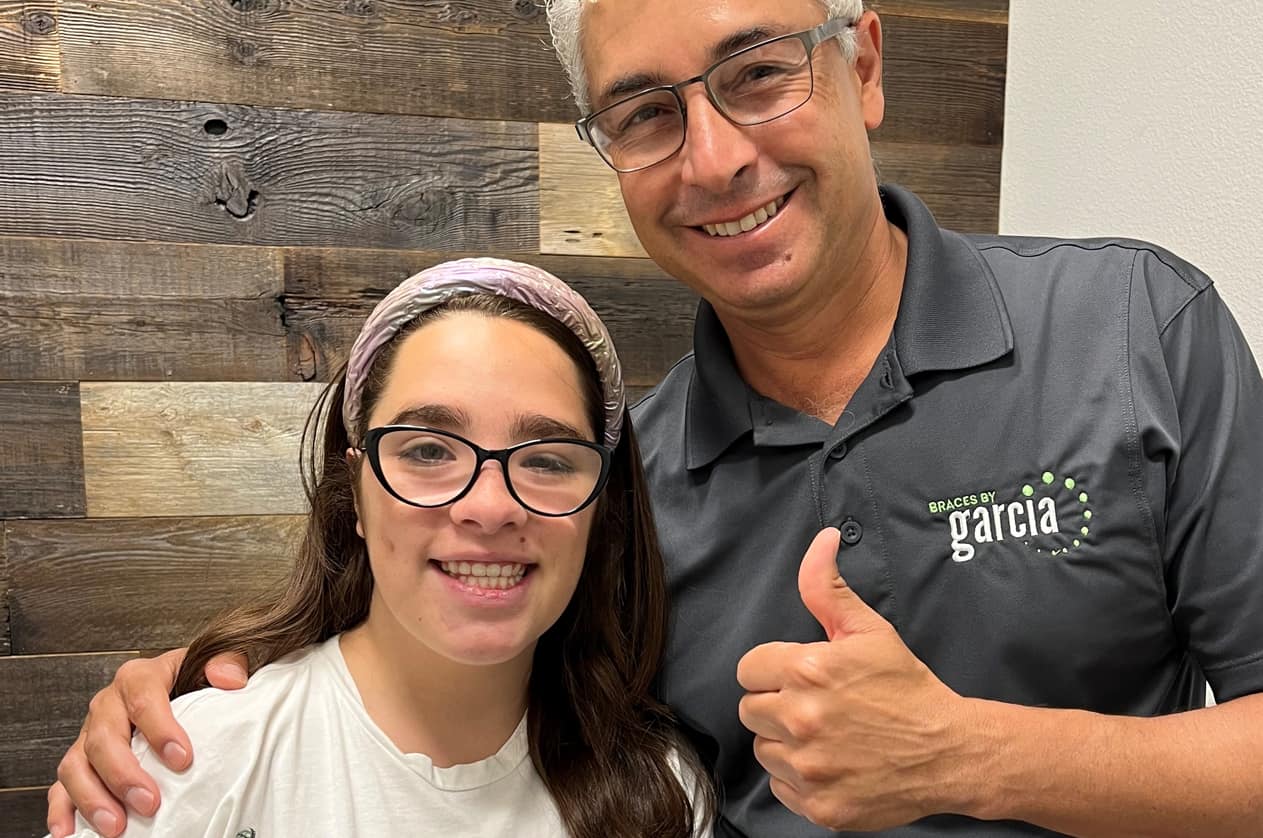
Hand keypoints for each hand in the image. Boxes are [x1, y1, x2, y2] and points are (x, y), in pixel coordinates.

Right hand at [46, 649, 248, 837]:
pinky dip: (62, 809)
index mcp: (138, 677)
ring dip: (93, 798)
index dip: (161, 730)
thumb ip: (227, 663)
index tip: (182, 759)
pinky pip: (62, 785)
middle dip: (124, 774)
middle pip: (104, 738)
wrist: (174, 684)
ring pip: (76, 765)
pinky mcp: (81, 760)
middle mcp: (108, 705)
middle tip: (149, 802)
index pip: (144, 699)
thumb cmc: (189, 678)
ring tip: (116, 826)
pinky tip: (69, 831)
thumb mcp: (209, 664)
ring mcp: (90, 734)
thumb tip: (229, 679)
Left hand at [736, 528, 971, 830]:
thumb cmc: (908, 688)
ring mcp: (809, 767)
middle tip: (816, 705)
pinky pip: (780, 787)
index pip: (748, 668)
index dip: (772, 670)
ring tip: (826, 735)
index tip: (798, 676)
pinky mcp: (818, 805)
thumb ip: (827, 587)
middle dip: (776, 704)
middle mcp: (801, 719)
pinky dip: (799, 779)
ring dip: (785, 743)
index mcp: (807, 670)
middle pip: (750, 709)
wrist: (950, 751)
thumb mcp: (868, 630)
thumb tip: (821, 540)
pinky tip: (831, 763)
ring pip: (763, 749)